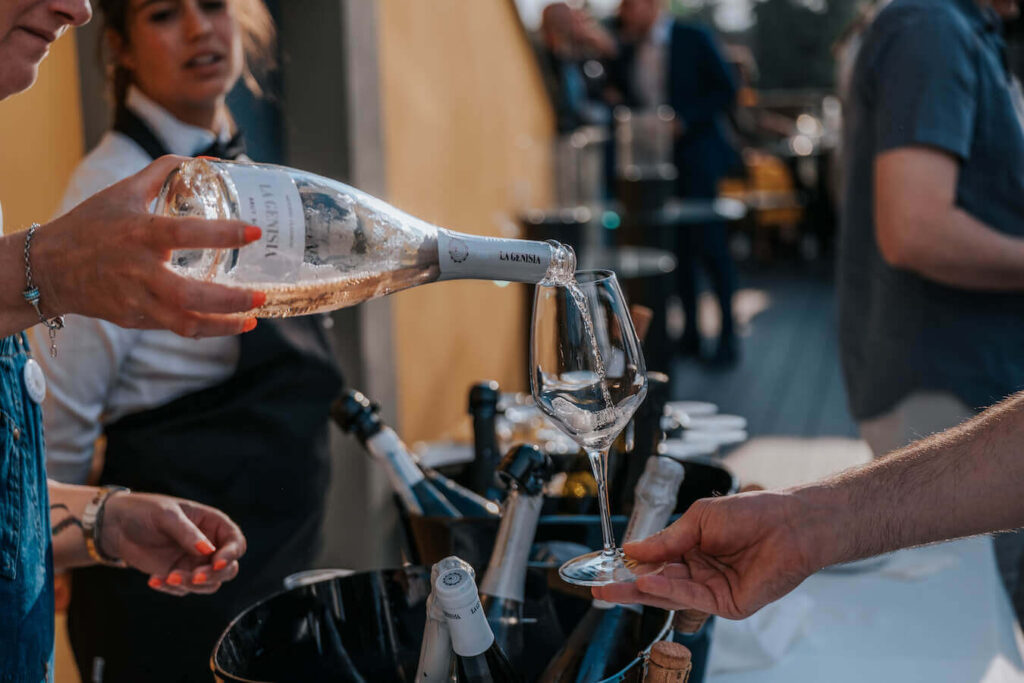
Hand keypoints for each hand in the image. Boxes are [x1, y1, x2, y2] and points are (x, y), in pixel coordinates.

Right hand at [33, 155, 264, 337]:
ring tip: (253, 318)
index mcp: (139, 233)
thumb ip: (166, 172)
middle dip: (230, 299)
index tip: (254, 232)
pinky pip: (175, 328)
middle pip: (188, 294)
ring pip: (184, 322)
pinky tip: (230, 323)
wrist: (48, 267)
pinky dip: (205, 328)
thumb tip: (209, 160)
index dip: (222, 234)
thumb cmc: (91, 224)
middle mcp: (138, 270)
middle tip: (261, 293)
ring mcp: (135, 299)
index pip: (185, 233)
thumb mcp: (124, 191)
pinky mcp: (134, 319)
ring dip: (223, 325)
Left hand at [101, 492, 246, 595]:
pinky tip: (154, 580)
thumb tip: (206, 550)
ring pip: (209, 584)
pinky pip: (184, 590)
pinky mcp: (177, 575)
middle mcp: (208, 545)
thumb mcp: (167, 515)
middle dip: (212, 575)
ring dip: (192, 585)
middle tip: (193, 577)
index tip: (216, 563)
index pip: (235, 542)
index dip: (231, 554)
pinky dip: (171, 588)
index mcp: (212, 524)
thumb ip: (187, 532)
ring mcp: (193, 562)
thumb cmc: (145, 511)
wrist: (115, 525)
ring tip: (168, 578)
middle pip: (228, 568)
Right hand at [592, 491, 818, 618]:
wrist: (790, 523)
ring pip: (671, 594)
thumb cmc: (752, 513)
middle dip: (628, 587)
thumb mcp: (700, 519)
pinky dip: (668, 591)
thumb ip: (666, 539)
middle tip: (599, 590)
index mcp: (693, 551)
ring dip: (642, 591)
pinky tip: (647, 583)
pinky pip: (693, 599)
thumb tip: (632, 549)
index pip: (655, 563)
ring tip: (615, 587)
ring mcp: (713, 591)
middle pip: (658, 584)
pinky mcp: (728, 605)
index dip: (631, 567)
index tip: (607, 568)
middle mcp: (700, 573)